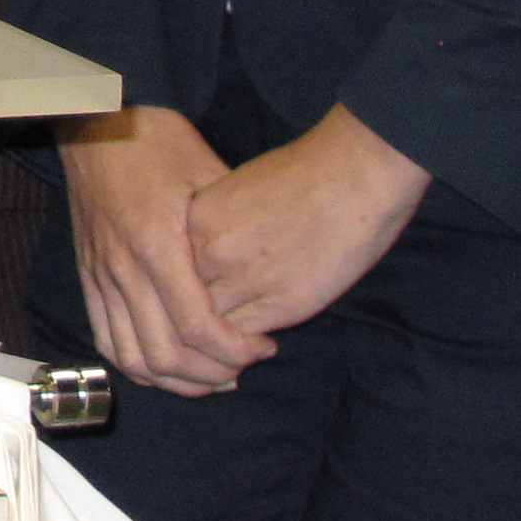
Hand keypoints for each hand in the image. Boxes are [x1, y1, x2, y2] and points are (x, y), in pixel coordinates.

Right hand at [59, 106, 269, 396]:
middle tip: (243, 368)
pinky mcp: (88, 276)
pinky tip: (167, 363)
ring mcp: (100, 275)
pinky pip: (106, 339)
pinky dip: (137, 364)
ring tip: (209, 375)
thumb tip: (267, 271)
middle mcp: (123, 268)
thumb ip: (232, 226)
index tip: (264, 348)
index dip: (236, 351)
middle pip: (165, 355)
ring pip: (132, 357)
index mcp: (156, 244)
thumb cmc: (155, 141)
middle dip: (211, 375)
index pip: (197, 327)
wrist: (93, 120)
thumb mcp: (207, 172)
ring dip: (175, 379)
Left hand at [188, 104, 428, 341]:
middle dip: (192, 316)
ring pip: (210, 325)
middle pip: (182, 300)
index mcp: (197, 218)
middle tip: (208, 330)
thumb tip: (204, 255)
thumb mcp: (237, 191)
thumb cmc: (302, 174)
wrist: (352, 174)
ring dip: (218, 337)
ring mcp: (247, 278)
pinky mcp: (285, 302)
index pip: (168, 269)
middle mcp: (213, 250)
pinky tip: (259, 343)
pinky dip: (247, 345)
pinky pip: (245, 337)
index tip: (194, 298)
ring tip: (231, 343)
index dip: (180, 288)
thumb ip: (214, 225)